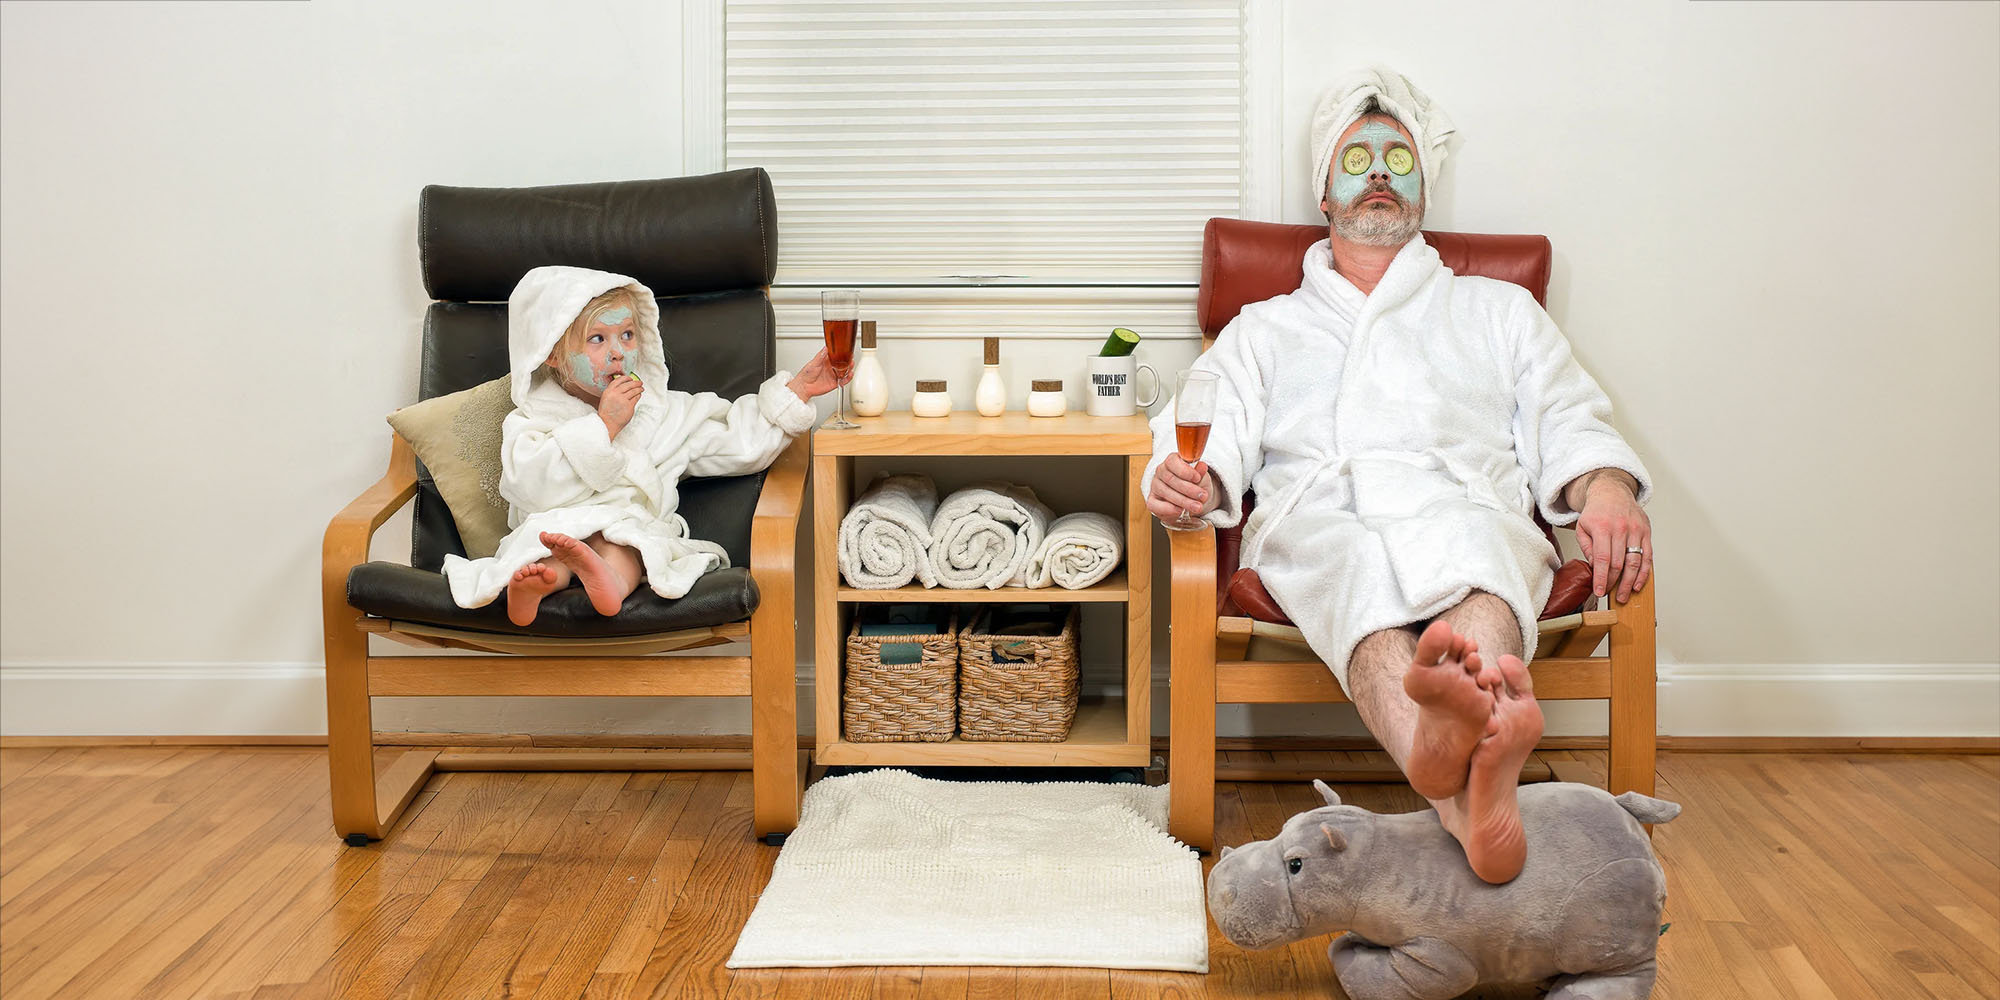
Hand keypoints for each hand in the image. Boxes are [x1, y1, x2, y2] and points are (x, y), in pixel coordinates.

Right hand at [597, 374, 642, 438]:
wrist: (607, 423)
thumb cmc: (606, 413)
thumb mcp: (606, 399)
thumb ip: (613, 392)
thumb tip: (623, 386)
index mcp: (608, 391)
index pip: (619, 380)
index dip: (626, 378)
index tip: (630, 378)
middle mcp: (615, 394)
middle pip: (628, 384)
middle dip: (636, 383)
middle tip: (639, 383)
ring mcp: (623, 400)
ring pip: (634, 391)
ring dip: (639, 389)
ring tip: (641, 388)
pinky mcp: (629, 406)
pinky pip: (636, 398)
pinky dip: (638, 395)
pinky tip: (639, 395)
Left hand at [787, 348, 848, 401]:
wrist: (804, 386)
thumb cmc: (806, 374)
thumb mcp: (814, 363)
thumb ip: (820, 356)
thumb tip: (825, 348)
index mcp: (826, 362)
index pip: (836, 356)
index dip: (842, 354)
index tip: (847, 351)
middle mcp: (830, 368)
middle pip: (842, 364)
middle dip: (848, 361)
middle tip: (851, 359)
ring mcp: (833, 375)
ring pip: (844, 372)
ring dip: (849, 369)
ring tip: (851, 365)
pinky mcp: (834, 383)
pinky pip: (843, 381)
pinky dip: (847, 378)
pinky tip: (849, 375)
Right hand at [1146, 453, 1215, 523]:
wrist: (1191, 499)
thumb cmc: (1194, 485)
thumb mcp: (1201, 477)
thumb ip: (1200, 473)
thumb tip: (1202, 466)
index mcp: (1172, 461)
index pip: (1172, 462)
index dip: (1185, 471)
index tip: (1197, 478)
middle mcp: (1161, 472)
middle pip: (1170, 479)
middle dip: (1189, 489)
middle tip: (1202, 496)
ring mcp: (1155, 486)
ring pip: (1166, 492)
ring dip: (1183, 501)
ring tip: (1197, 506)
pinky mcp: (1152, 501)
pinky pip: (1156, 506)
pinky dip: (1169, 509)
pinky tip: (1180, 510)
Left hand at [1576, 474, 1650, 602]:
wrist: (1612, 492)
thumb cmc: (1596, 512)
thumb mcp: (1582, 528)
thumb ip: (1587, 548)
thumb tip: (1595, 567)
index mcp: (1602, 527)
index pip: (1603, 559)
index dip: (1601, 578)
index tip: (1599, 591)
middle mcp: (1621, 529)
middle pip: (1619, 563)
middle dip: (1614, 583)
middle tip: (1610, 595)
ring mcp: (1635, 530)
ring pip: (1635, 562)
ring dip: (1630, 582)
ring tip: (1624, 595)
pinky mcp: (1646, 532)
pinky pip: (1648, 556)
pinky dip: (1644, 572)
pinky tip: (1638, 584)